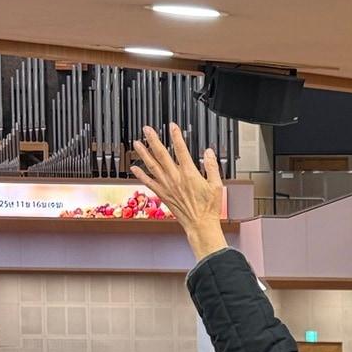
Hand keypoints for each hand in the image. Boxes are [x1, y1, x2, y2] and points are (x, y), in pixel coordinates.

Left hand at [130, 124, 226, 259]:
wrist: (200, 225)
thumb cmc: (209, 208)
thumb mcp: (217, 185)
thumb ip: (212, 166)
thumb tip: (209, 152)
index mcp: (189, 174)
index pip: (181, 150)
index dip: (176, 136)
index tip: (172, 126)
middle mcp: (175, 178)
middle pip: (162, 155)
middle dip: (154, 140)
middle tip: (147, 129)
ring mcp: (168, 186)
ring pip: (152, 166)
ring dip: (143, 154)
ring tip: (137, 143)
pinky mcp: (163, 195)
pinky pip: (149, 183)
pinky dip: (141, 175)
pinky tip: (134, 168)